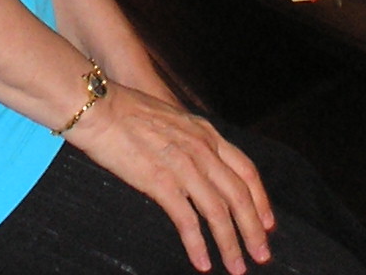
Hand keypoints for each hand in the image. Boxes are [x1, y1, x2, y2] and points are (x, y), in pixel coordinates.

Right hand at [65, 83, 274, 272]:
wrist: (98, 106)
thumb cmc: (126, 110)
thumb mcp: (171, 118)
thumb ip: (190, 139)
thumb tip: (198, 159)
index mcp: (206, 133)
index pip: (247, 170)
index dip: (261, 200)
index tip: (267, 224)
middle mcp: (202, 149)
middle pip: (240, 196)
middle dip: (254, 230)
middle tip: (261, 256)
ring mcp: (184, 165)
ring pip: (219, 212)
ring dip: (231, 244)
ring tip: (236, 267)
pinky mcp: (161, 182)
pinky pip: (188, 221)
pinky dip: (198, 245)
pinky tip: (202, 262)